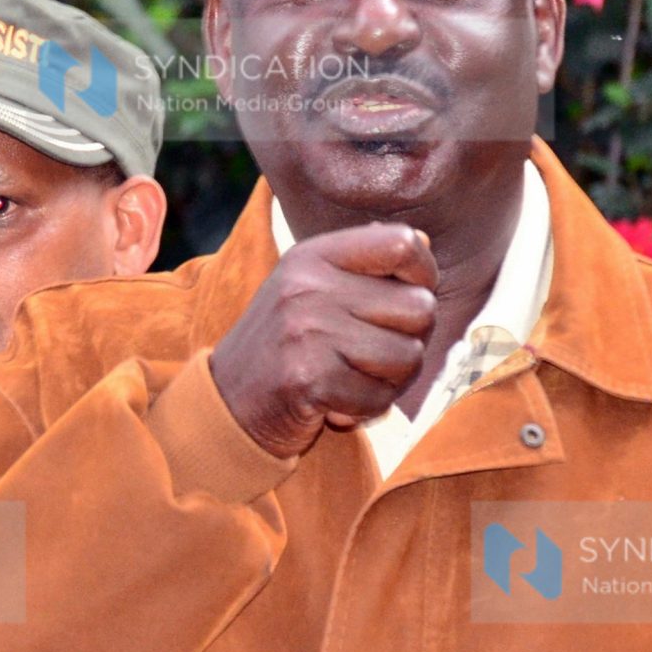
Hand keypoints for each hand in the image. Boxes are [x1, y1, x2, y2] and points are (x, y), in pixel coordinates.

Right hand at [210, 222, 438, 457]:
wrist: (227, 400)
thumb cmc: (283, 343)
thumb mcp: (311, 286)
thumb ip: (365, 264)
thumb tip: (423, 242)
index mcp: (313, 255)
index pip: (402, 244)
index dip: (424, 274)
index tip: (408, 297)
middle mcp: (309, 286)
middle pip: (419, 307)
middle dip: (410, 339)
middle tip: (376, 355)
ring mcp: (307, 332)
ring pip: (409, 356)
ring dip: (392, 381)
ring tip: (357, 378)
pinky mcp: (309, 379)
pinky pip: (381, 398)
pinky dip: (368, 410)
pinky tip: (340, 403)